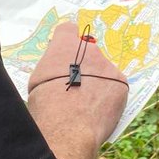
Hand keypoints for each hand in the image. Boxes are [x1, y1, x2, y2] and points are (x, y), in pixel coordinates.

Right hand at [28, 21, 126, 151]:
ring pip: (104, 71)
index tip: (66, 53)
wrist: (67, 127)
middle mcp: (89, 50)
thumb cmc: (45, 106)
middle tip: (76, 87)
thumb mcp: (37, 80)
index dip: (66, 41)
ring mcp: (108, 66)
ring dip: (98, 82)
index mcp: (65, 46)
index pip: (68, 30)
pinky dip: (109, 96)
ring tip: (87, 104)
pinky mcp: (122, 83)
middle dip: (84, 66)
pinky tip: (98, 111)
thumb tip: (57, 68)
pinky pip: (115, 87)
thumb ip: (51, 67)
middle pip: (88, 53)